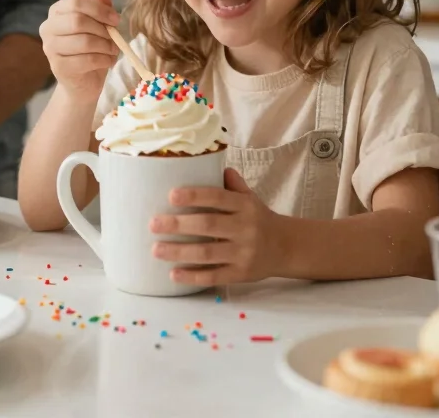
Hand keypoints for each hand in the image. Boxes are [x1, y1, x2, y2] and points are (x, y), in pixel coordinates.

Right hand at [39, 0, 119, 102]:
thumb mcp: (99, 25)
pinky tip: (108, 61)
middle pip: (78, 21)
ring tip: (113, 51)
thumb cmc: (92, 49)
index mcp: (56, 12)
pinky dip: (104, 60)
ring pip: (84, 41)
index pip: (75, 2)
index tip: (116, 19)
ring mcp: (50, 49)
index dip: (99, 9)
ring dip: (106, 46)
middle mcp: (48, 28)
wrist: (84, 81)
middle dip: (102, 30)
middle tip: (115, 38)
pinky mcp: (58, 67)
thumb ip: (100, 7)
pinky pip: (87, 60)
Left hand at [149, 168, 281, 286]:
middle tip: (153, 224)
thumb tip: (209, 162)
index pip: (218, 197)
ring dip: (180, 252)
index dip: (195, 196)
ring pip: (208, 253)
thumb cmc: (258, 218)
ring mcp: (244, 253)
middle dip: (179, 225)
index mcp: (245, 205)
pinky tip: (173, 274)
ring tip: (156, 249)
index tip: (171, 195)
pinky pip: (215, 275)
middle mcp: (245, 228)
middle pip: (208, 225)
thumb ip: (232, 183)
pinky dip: (193, 276)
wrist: (285, 247)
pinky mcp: (241, 274)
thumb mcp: (250, 197)